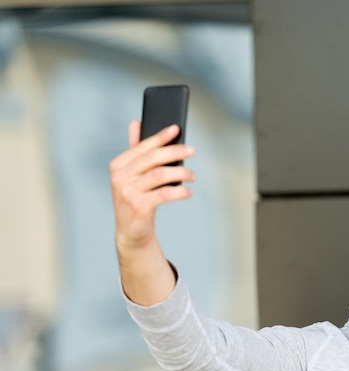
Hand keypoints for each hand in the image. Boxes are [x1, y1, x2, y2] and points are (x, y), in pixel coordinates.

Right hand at [110, 121, 195, 250]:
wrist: (131, 231)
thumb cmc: (136, 198)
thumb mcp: (133, 175)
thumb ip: (135, 151)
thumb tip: (136, 122)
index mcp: (118, 165)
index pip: (142, 146)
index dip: (160, 136)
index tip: (176, 128)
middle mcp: (120, 177)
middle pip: (153, 158)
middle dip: (175, 152)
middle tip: (192, 150)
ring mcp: (128, 192)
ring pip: (161, 174)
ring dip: (181, 172)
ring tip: (193, 176)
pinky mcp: (139, 206)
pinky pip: (165, 194)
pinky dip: (180, 191)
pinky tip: (188, 192)